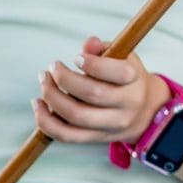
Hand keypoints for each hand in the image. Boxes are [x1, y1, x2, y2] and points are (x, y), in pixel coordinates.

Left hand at [34, 36, 163, 143]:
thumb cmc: (124, 78)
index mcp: (134, 80)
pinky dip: (47, 122)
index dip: (92, 64)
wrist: (143, 112)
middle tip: (52, 67)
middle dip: (64, 78)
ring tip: (43, 80)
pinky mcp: (96, 138)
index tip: (76, 58)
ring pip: (76, 116)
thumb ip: (104, 49)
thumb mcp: (122, 58)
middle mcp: (126, 105)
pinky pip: (67, 135)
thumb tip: (89, 43)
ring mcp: (111, 125)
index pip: (117, 73)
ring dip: (52, 97)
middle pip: (92, 94)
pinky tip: (38, 104)